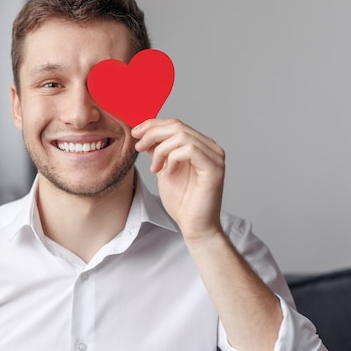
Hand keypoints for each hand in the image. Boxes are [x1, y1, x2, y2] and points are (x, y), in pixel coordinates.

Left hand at [132, 119, 225, 242]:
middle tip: (138, 145)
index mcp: (200, 146)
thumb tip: (144, 134)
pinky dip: (172, 157)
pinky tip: (166, 171)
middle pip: (178, 126)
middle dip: (153, 133)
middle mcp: (211, 148)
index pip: (176, 124)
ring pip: (182, 136)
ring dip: (161, 149)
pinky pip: (190, 150)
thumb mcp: (164, 169)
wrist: (193, 226)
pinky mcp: (214, 168)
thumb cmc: (182, 202)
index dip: (153, 125)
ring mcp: (215, 157)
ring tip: (154, 167)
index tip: (135, 132)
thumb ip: (158, 151)